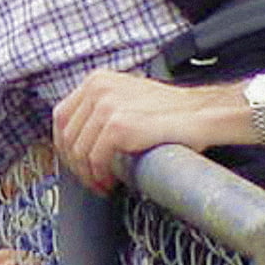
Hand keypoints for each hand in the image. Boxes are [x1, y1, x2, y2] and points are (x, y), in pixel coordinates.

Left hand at [52, 70, 220, 196]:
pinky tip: (111, 182)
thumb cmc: (171, 112)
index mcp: (96, 80)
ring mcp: (106, 106)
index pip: (62, 117)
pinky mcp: (118, 126)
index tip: (77, 164)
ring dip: (88, 175)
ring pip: (79, 151)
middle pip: (67, 136)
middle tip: (92, 181)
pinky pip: (95, 159)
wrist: (202, 114)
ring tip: (103, 185)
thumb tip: (81, 140)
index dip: (66, 147)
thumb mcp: (128, 98)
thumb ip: (102, 110)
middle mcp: (97, 88)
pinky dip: (100, 176)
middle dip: (76, 165)